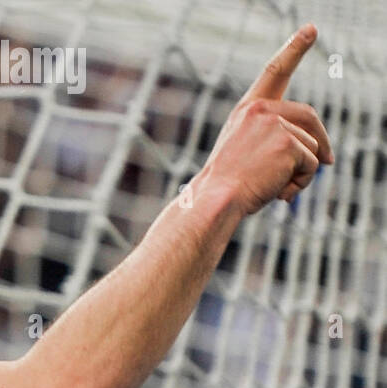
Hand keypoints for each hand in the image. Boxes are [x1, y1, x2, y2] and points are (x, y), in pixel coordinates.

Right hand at [202, 23, 333, 215]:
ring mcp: (276, 124)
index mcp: (247, 111)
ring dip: (303, 172)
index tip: (310, 29)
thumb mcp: (246, 156)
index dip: (293, 49)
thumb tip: (322, 157)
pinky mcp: (288, 142)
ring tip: (276, 190)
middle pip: (308, 117)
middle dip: (322, 141)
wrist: (215, 202)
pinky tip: (279, 193)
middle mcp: (262, 110)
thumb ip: (276, 145)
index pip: (274, 73)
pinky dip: (301, 182)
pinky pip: (311, 164)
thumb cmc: (226, 188)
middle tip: (329, 161)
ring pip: (311, 147)